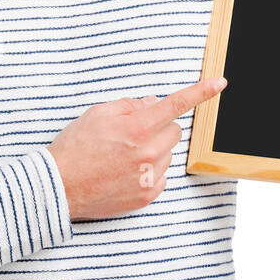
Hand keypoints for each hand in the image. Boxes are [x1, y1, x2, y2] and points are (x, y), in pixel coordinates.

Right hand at [48, 76, 227, 219]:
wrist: (59, 187)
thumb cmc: (75, 147)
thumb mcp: (98, 113)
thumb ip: (130, 105)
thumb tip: (152, 103)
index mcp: (138, 128)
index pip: (176, 104)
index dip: (201, 92)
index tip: (220, 83)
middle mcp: (148, 153)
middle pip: (174, 130)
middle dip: (159, 126)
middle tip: (133, 132)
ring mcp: (149, 176)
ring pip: (168, 153)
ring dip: (154, 149)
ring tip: (123, 156)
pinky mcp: (147, 196)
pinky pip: (161, 175)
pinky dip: (150, 170)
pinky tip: (126, 171)